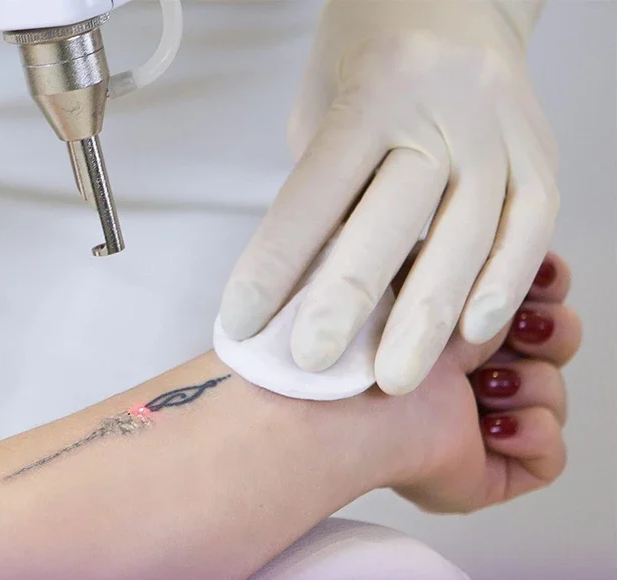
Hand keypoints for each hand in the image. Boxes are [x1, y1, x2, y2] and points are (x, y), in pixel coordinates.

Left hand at [219, 0, 558, 394]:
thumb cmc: (370, 55)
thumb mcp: (320, 104)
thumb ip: (321, 186)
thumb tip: (305, 280)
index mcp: (374, 92)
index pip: (316, 192)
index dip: (276, 264)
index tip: (245, 321)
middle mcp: (442, 109)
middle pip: (395, 218)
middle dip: (350, 301)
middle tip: (316, 362)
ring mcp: (499, 130)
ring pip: (468, 235)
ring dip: (428, 317)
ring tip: (394, 376)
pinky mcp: (539, 150)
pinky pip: (529, 227)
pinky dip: (502, 284)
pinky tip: (473, 333)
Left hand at [358, 252, 577, 511]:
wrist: (349, 404)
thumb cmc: (366, 336)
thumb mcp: (424, 271)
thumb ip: (473, 260)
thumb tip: (521, 258)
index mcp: (443, 321)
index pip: (522, 297)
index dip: (541, 287)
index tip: (539, 276)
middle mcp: (460, 370)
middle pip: (553, 343)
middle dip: (550, 330)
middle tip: (520, 331)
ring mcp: (475, 422)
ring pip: (553, 395)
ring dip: (529, 384)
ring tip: (481, 385)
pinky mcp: (488, 473)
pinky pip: (550, 457)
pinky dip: (531, 434)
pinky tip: (489, 426)